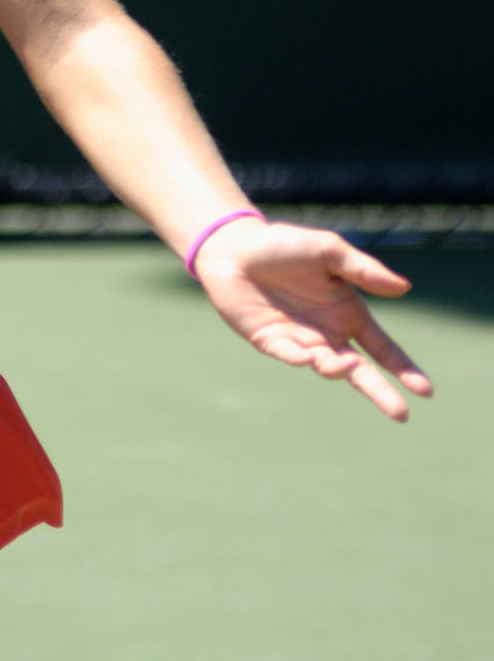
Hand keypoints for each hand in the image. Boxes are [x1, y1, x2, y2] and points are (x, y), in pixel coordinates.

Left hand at [194, 217, 432, 420]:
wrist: (234, 248)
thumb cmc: (284, 246)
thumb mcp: (328, 251)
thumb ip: (362, 269)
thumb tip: (404, 287)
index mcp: (349, 314)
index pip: (384, 348)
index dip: (404, 368)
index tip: (425, 390)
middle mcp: (328, 333)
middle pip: (360, 370)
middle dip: (380, 392)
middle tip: (401, 414)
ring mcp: (300, 340)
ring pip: (325, 366)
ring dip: (334, 368)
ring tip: (336, 365)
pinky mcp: (269, 341)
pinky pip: (287, 355)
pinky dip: (297, 358)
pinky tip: (307, 357)